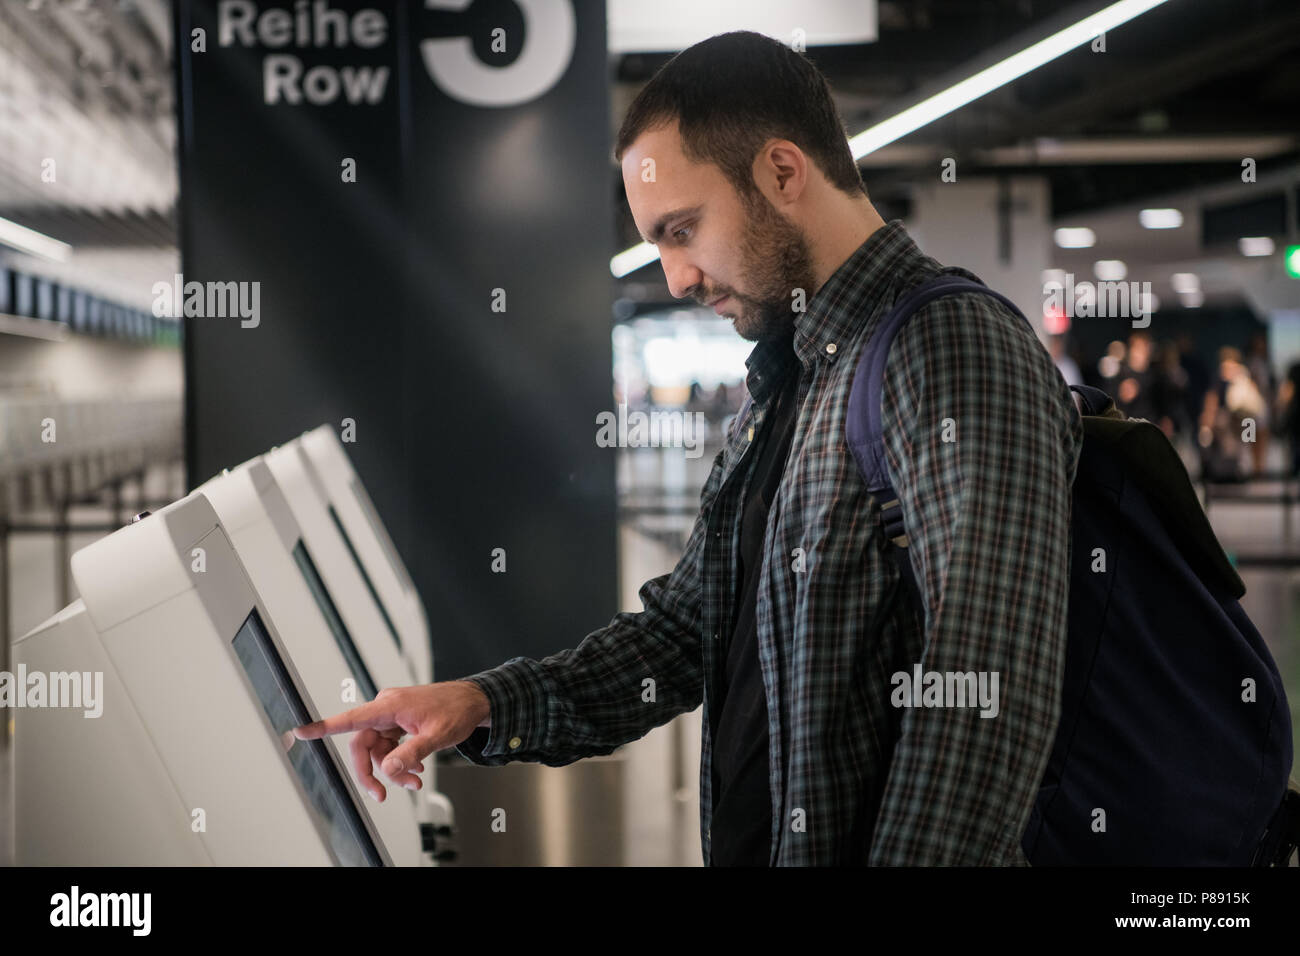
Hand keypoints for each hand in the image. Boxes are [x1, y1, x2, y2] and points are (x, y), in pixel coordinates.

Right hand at [293, 680, 490, 801]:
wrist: (474, 701)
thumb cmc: (456, 710)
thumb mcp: (436, 736)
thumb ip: (410, 754)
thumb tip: (387, 770)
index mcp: (389, 706)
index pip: (351, 719)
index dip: (324, 727)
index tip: (301, 730)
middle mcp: (386, 709)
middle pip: (363, 745)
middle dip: (372, 772)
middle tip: (382, 795)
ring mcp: (392, 716)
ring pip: (377, 750)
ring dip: (393, 770)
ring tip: (415, 782)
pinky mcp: (398, 722)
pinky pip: (389, 747)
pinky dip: (399, 762)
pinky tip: (415, 772)